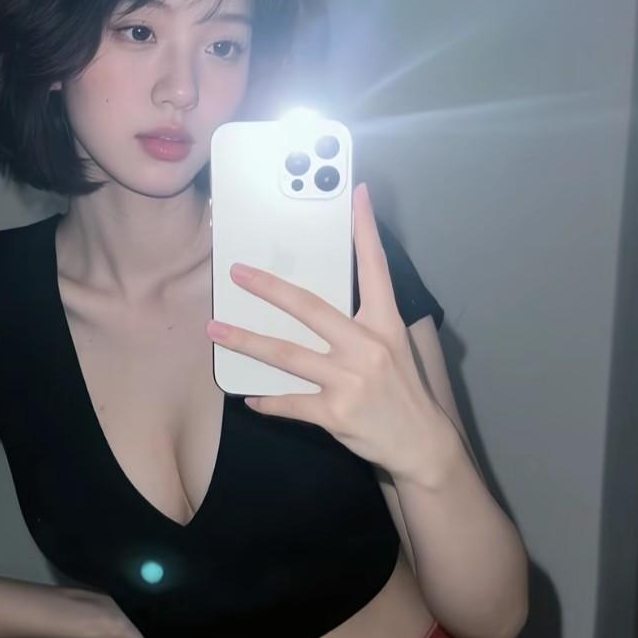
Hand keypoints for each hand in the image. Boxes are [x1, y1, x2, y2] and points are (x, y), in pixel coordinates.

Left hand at [206, 182, 455, 485]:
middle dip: (269, 288)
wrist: (421, 444)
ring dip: (247, 341)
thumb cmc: (403, 390)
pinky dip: (266, 400)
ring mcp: (350, 380)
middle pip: (310, 308)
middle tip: (237, 273)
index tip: (355, 193)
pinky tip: (249, 397)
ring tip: (216, 329)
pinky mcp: (335, 412)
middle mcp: (367, 347)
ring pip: (287, 355)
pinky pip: (290, 402)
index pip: (375, 268)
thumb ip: (363, 323)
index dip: (365, 229)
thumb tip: (320, 304)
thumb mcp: (394, 347)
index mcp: (385, 324)